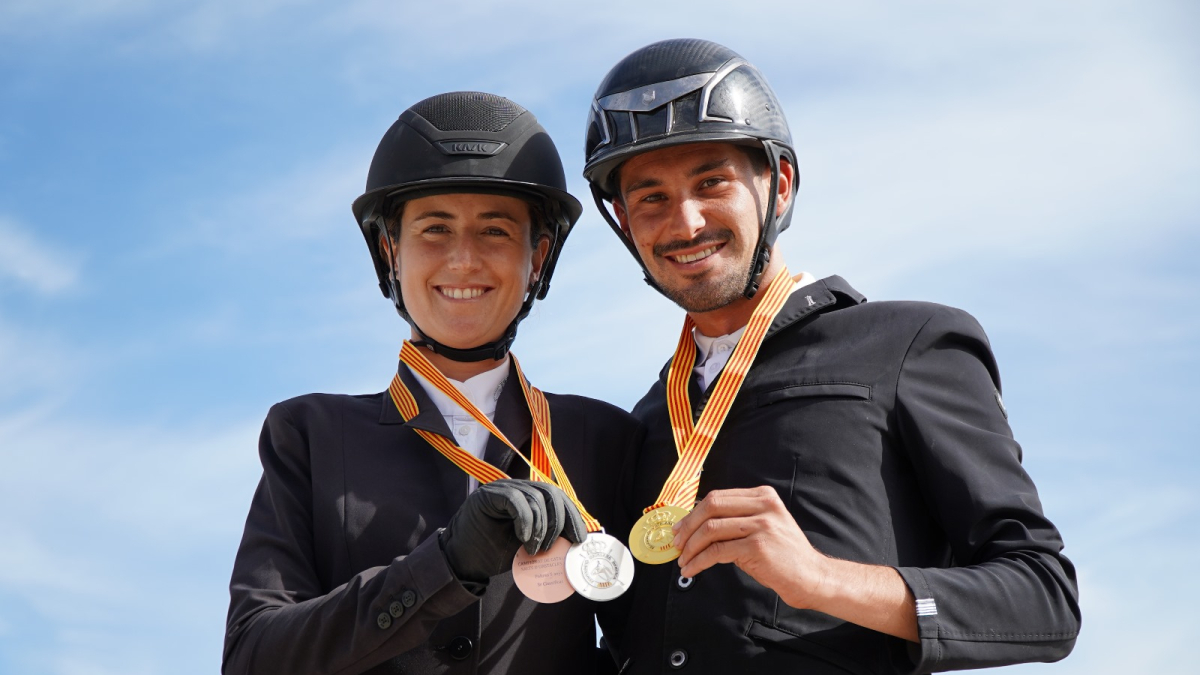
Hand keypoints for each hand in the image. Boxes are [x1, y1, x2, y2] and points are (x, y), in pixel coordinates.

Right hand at [441, 479, 586, 582]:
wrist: (464, 562)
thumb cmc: (496, 553)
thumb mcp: (530, 546)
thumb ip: (549, 537)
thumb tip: (577, 542)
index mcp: (530, 498)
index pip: (558, 498)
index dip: (572, 516)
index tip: (579, 538)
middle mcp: (518, 488)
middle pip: (550, 493)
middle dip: (560, 521)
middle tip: (555, 547)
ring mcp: (502, 489)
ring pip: (535, 497)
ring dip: (541, 527)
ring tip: (535, 550)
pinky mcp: (488, 495)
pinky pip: (515, 499)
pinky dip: (525, 520)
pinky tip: (523, 539)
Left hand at [672, 486, 828, 608]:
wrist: (810, 576)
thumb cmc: (782, 555)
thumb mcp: (763, 526)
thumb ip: (736, 520)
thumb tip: (696, 525)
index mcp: (763, 496)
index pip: (718, 497)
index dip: (693, 513)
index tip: (680, 528)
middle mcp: (763, 505)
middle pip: (711, 507)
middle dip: (688, 526)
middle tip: (676, 543)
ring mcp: (761, 525)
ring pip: (711, 529)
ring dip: (691, 547)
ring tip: (683, 560)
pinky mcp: (757, 547)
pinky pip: (717, 552)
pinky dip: (699, 561)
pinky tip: (692, 569)